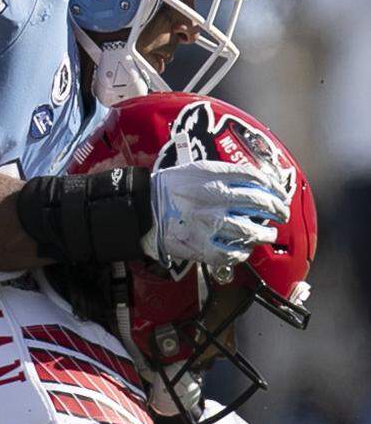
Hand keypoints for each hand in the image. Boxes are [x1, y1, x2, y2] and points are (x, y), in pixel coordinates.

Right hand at [142, 159, 290, 271]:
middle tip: (281, 214)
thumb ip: (223, 174)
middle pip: (260, 203)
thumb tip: (252, 182)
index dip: (274, 187)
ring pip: (250, 231)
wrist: (142, 209)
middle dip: (277, 210)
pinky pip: (231, 253)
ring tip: (268, 234)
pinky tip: (244, 250)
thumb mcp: (195, 169)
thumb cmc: (167, 188)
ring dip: (265, 234)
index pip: (256, 179)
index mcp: (214, 177)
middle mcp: (216, 199)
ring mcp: (210, 224)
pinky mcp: (202, 246)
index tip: (279, 193)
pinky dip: (242, 253)